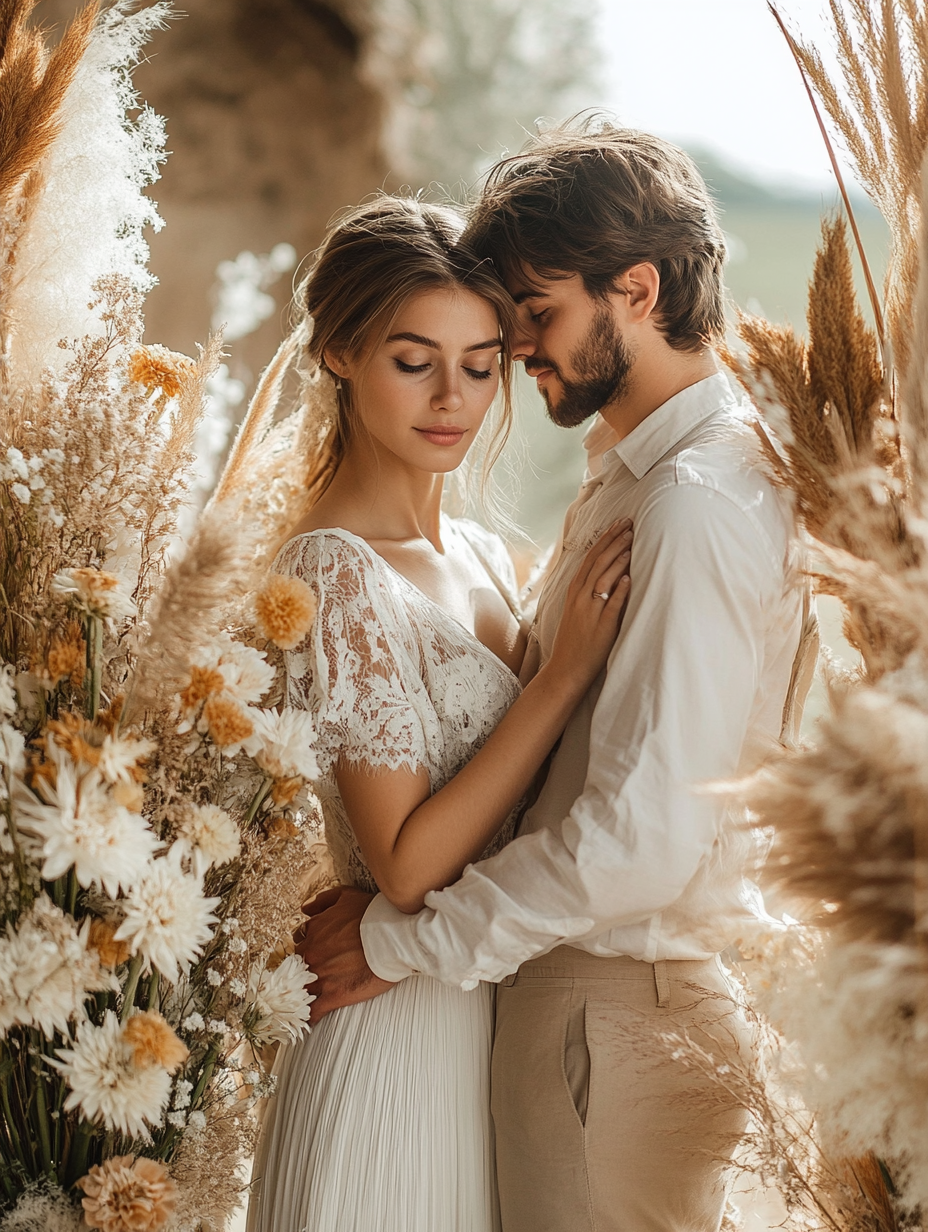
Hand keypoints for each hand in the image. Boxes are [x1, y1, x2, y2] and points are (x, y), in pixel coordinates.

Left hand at [293, 886, 395, 1022]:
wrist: (393, 938)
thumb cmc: (373, 915)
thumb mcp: (346, 895)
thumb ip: (323, 901)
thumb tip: (305, 909)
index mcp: (314, 931)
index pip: (301, 940)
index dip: (309, 945)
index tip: (318, 950)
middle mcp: (313, 953)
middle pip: (298, 964)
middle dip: (306, 967)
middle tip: (320, 970)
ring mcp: (321, 975)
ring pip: (302, 988)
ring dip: (304, 992)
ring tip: (311, 997)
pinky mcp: (334, 995)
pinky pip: (313, 1011)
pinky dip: (310, 1016)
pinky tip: (311, 1019)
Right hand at [546, 518, 632, 689]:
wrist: (566, 670)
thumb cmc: (575, 641)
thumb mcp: (577, 610)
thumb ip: (589, 592)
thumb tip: (609, 573)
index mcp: (574, 592)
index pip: (590, 558)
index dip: (605, 539)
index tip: (618, 524)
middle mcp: (580, 598)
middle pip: (597, 563)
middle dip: (614, 542)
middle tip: (629, 524)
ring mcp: (590, 612)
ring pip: (603, 579)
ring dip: (617, 560)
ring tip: (631, 542)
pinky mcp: (602, 627)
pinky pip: (611, 605)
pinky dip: (619, 591)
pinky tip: (629, 578)